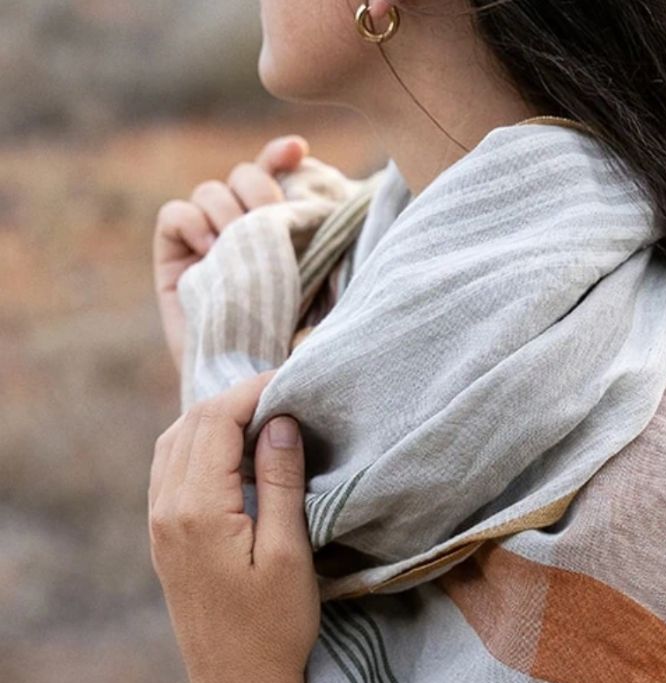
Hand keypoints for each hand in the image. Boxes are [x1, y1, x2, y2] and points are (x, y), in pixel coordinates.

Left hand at [148, 369, 319, 682]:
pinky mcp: (164, 541)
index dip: (254, 391)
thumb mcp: (291, 554)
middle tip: (286, 394)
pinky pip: (171, 472)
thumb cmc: (275, 629)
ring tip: (264, 420)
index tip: (294, 379)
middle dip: (236, 400)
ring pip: (174, 445)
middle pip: (190, 425)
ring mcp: (159, 526)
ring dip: (214, 422)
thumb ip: (280, 483)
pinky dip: (200, 449)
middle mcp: (166, 511)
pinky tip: (235, 457)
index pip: (215, 422)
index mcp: (197, 510)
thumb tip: (279, 423)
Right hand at [152, 134, 309, 374]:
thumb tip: (338, 200)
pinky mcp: (173, 262)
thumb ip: (322, 250)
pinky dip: (190, 222)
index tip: (300, 151)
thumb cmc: (294, 351)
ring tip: (241, 239)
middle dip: (258, 186)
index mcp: (280, 233)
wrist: (251, 394)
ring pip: (210, 191)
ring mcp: (206, 245)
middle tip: (272, 215)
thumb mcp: (322, 295)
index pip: (277, 176)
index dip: (281, 156)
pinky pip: (174, 215)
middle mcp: (242, 233)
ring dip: (227, 208)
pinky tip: (211, 248)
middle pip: (243, 177)